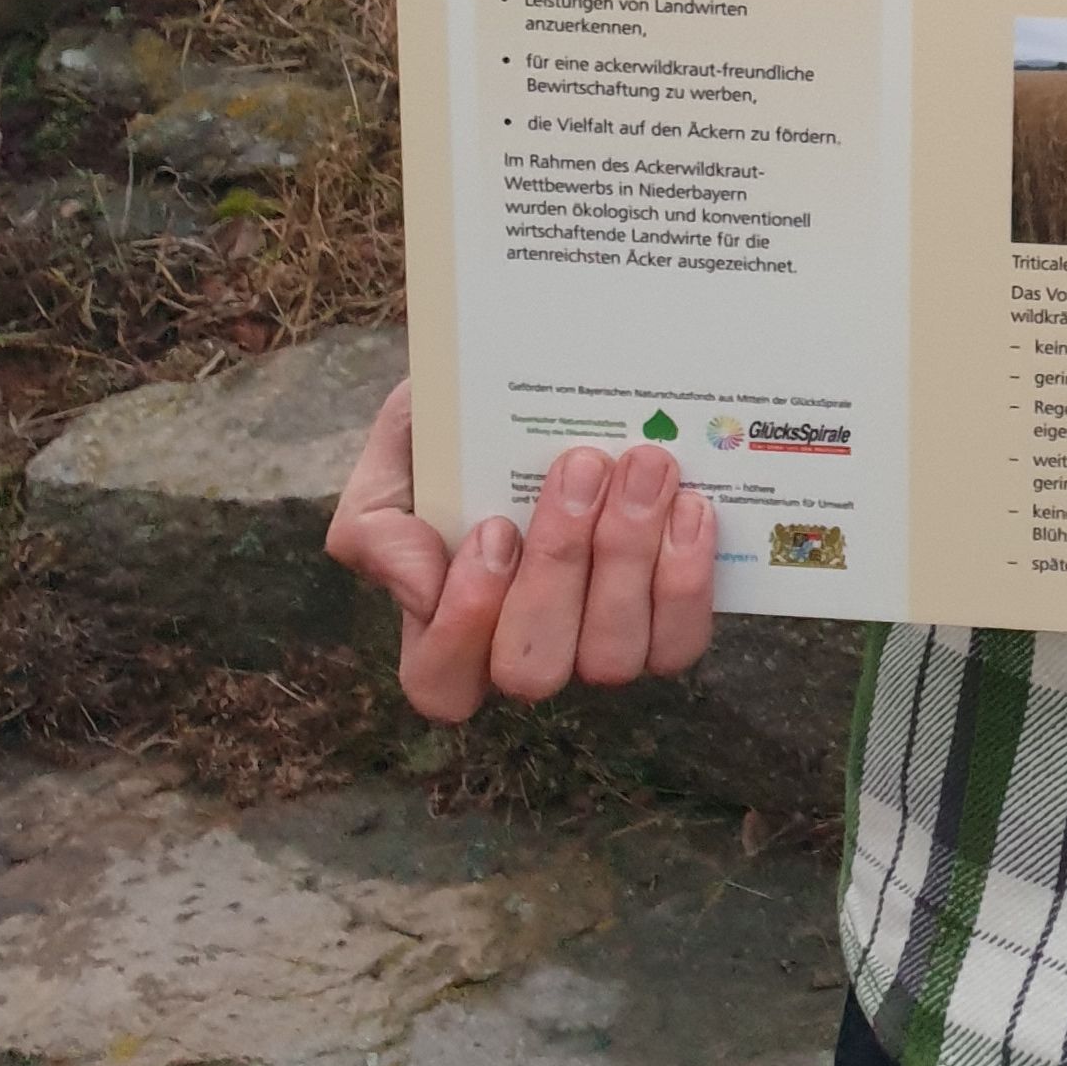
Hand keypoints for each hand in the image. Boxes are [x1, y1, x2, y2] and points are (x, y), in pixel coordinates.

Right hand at [324, 380, 717, 723]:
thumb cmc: (463, 427)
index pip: (441, 682)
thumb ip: (377, 523)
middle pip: (533, 668)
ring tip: (644, 466)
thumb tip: (420, 589)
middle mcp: (525, 651)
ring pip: (611, 658)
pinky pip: (678, 642)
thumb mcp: (400, 453)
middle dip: (560, 565)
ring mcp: (596, 646)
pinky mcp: (665, 626)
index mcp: (446, 626)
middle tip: (582, 465)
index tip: (493, 526)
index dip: (464, 623)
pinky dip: (687, 579)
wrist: (549, 384)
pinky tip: (688, 507)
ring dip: (630, 559)